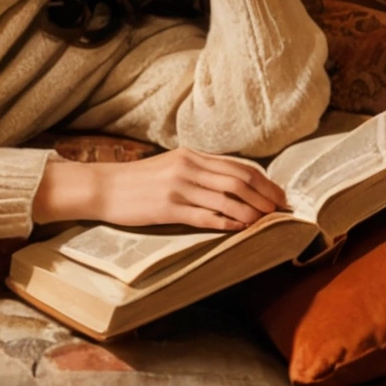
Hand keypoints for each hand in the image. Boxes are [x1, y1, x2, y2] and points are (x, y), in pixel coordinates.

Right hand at [33, 149, 286, 230]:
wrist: (104, 187)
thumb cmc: (138, 181)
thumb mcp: (171, 166)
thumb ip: (199, 171)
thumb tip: (233, 185)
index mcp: (190, 155)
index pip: (237, 167)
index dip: (264, 182)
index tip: (280, 196)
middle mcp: (187, 167)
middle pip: (238, 181)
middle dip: (265, 197)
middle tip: (282, 211)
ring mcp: (178, 187)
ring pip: (227, 198)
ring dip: (252, 212)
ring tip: (266, 223)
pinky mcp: (168, 208)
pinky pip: (205, 216)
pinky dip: (227, 223)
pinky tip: (239, 229)